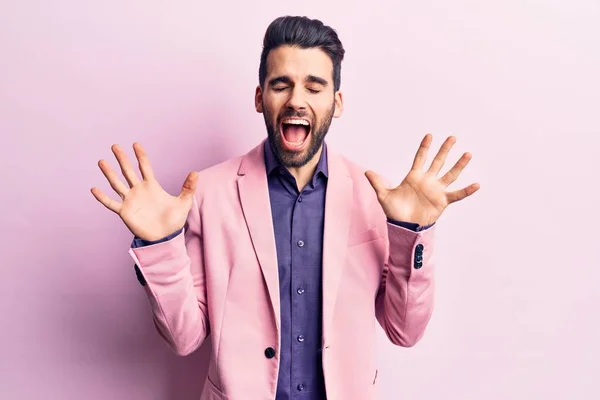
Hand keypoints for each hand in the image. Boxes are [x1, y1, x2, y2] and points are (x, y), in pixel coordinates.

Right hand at [91, 143, 197, 240]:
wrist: (165, 238)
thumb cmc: (174, 220)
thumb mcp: (184, 202)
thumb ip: (188, 187)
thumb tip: (195, 172)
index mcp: (152, 186)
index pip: (145, 167)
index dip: (140, 156)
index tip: (135, 144)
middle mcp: (139, 190)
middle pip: (128, 171)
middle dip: (122, 159)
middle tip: (115, 146)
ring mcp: (130, 200)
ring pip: (117, 184)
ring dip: (109, 173)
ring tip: (102, 161)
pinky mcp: (125, 212)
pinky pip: (111, 203)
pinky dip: (103, 197)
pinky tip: (94, 189)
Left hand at [365, 134, 479, 225]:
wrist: (404, 227)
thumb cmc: (395, 212)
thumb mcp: (384, 195)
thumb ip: (377, 183)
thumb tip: (366, 172)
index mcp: (414, 177)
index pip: (420, 158)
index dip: (425, 147)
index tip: (430, 135)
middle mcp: (427, 181)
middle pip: (438, 162)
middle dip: (444, 150)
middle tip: (452, 137)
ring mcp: (436, 190)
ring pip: (450, 174)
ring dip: (459, 165)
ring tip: (467, 154)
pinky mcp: (442, 201)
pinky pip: (457, 194)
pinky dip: (467, 190)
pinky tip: (476, 184)